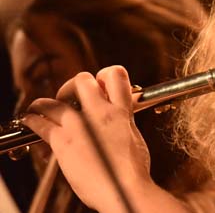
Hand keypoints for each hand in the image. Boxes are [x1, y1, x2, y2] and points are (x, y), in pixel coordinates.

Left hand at [23, 66, 153, 212]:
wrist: (124, 189)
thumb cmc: (132, 171)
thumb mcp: (135, 137)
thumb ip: (124, 124)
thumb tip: (119, 122)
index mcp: (122, 111)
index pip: (115, 74)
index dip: (104, 75)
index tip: (99, 85)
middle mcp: (100, 112)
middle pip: (82, 80)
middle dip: (74, 85)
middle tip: (71, 96)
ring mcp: (80, 125)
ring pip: (55, 100)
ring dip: (46, 102)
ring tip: (41, 106)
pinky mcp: (63, 141)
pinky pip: (41, 123)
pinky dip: (32, 119)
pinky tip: (31, 119)